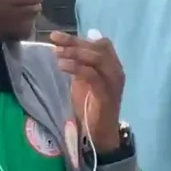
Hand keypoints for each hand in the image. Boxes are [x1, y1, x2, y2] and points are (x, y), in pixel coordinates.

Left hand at [50, 32, 126, 154]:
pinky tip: (62, 66)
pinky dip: (76, 68)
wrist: (100, 134)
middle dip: (74, 42)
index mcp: (112, 66)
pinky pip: (92, 75)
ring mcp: (113, 83)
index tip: (57, 37)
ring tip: (57, 53)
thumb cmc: (91, 107)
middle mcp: (116, 72)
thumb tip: (70, 46)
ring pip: (97, 58)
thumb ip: (80, 64)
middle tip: (54, 40)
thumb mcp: (83, 81)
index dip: (79, 38)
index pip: (101, 44)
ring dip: (75, 53)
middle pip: (98, 48)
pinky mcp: (106, 95)